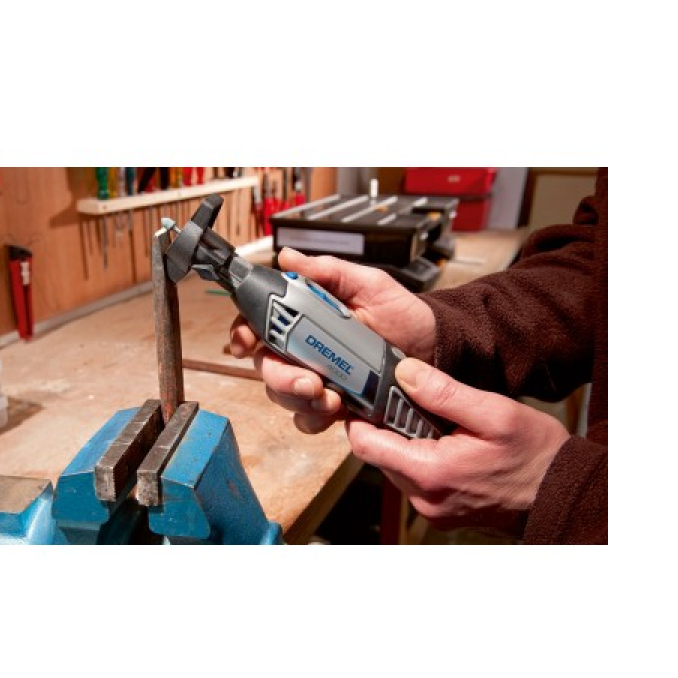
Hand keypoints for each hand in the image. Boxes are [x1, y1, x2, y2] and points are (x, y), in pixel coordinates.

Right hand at [229, 248, 436, 433]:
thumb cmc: (402, 313)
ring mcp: (315, 379)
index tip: (244, 342)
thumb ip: (328, 272)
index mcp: (304, 318)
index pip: (258, 324)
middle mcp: (303, 350)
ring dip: (299, 399)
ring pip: (283, 395)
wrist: (435, 349)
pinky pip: (308, 420)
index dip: (242, 332)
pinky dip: (315, 419)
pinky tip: (337, 409)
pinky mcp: (332, 406)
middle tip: (308, 380)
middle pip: (265, 366)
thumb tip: (288, 257)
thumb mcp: (368, 284)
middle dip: (279, 377)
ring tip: (329, 397)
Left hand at [346, 358, 569, 533]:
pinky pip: (413, 479)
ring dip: (404, 442)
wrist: (561, 493)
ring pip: (394, 466)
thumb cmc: (535, 453)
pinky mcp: (439, 511)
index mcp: (431, 472)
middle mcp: (424, 497)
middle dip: (387, 426)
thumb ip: (444, 392)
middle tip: (407, 400)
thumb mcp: (494, 412)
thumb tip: (403, 372)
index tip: (369, 393)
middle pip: (378, 455)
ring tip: (432, 421)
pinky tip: (444, 442)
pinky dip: (419, 458)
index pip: (366, 445)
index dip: (361, 417)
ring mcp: (431, 508)